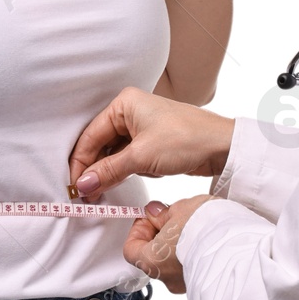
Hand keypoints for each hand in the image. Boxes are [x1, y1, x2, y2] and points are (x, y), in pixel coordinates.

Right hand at [69, 86, 234, 201]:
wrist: (223, 146)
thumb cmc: (187, 139)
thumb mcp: (142, 157)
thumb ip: (109, 171)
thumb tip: (83, 185)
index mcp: (124, 104)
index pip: (91, 136)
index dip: (81, 163)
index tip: (75, 187)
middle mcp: (129, 112)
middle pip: (99, 144)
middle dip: (93, 170)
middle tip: (86, 195)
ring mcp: (140, 127)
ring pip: (112, 153)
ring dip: (106, 173)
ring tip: (99, 194)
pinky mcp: (150, 142)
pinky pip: (126, 157)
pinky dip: (121, 171)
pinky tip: (115, 185)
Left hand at [126, 195, 215, 293]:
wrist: (241, 249)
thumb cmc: (206, 229)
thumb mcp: (180, 209)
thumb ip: (162, 213)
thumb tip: (154, 213)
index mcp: (152, 261)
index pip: (131, 249)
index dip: (139, 229)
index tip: (151, 216)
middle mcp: (167, 279)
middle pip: (153, 255)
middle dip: (162, 234)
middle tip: (175, 217)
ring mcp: (187, 284)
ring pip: (175, 261)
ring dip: (179, 243)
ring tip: (196, 226)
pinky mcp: (205, 284)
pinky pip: (193, 267)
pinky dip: (194, 253)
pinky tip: (207, 238)